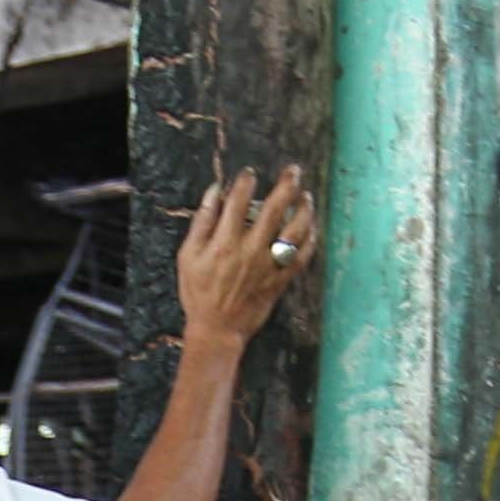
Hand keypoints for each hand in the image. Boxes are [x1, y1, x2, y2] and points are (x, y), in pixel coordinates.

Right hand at [171, 166, 319, 352]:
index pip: (239, 200)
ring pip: (295, 231)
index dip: (246, 182)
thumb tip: (215, 191)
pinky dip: (309, 241)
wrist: (217, 330)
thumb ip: (202, 222)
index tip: (250, 173)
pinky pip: (302, 257)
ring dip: (304, 210)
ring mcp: (268, 266)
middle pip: (275, 209)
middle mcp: (250, 250)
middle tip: (294, 170)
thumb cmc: (198, 293)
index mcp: (225, 242)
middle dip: (286, 185)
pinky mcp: (280, 281)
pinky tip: (311, 228)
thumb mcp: (188, 256)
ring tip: (307, 197)